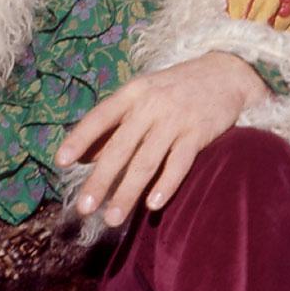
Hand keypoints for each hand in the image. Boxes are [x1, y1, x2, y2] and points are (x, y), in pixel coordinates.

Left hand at [55, 52, 269, 225]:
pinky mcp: (198, 133)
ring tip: (112, 218)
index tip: (61, 162)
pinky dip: (165, 186)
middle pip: (120, 149)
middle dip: (100, 181)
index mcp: (134, 93)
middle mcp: (152, 105)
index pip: (100, 117)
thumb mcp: (145, 92)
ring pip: (145, 162)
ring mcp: (176, 120)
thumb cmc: (178, 87)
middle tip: (83, 208)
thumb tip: (86, 157)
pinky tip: (152, 205)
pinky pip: (178, 164)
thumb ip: (117, 120)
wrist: (227, 72)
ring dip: (127, 193)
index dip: (80, 139)